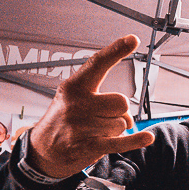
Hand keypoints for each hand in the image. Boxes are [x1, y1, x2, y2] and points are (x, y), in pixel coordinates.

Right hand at [28, 35, 154, 177]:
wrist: (42, 150)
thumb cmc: (63, 120)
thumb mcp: (71, 98)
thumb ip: (99, 97)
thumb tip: (127, 114)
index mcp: (74, 87)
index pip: (98, 63)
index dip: (116, 50)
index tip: (133, 39)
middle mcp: (77, 104)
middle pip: (121, 102)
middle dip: (120, 112)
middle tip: (105, 118)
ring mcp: (82, 126)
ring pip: (122, 124)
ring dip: (116, 130)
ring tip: (96, 132)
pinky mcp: (89, 147)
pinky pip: (120, 141)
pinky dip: (136, 140)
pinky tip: (147, 137)